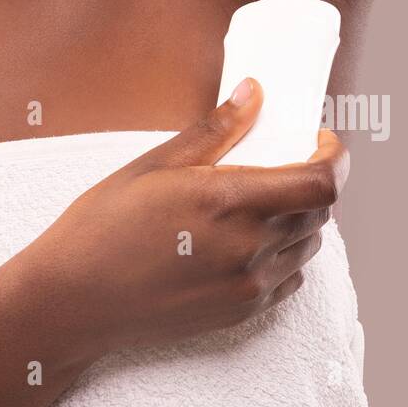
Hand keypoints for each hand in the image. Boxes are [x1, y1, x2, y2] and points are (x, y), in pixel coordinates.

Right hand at [30, 78, 348, 353]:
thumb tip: (255, 93)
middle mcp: (250, 249)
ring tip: (264, 203)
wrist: (71, 303)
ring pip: (307, 246)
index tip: (322, 140)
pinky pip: (288, 280)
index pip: (322, 183)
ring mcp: (248, 287)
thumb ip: (215, 130)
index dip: (336, 158)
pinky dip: (284, 256)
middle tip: (286, 163)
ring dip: (300, 219)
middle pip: (320, 212)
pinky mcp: (240, 313)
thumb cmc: (102, 227)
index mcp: (231, 203)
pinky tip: (250, 243)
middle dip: (314, 182)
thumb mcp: (154, 166)